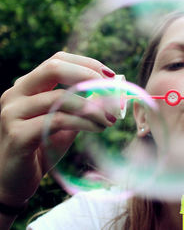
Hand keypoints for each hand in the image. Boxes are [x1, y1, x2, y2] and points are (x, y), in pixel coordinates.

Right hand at [0, 52, 115, 205]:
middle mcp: (16, 94)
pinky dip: (83, 122)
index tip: (112, 76)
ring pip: (60, 97)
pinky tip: (98, 128)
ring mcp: (13, 113)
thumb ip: (80, 107)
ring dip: (93, 107)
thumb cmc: (42, 148)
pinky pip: (58, 121)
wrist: (14, 181)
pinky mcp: (17, 134)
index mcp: (27, 86)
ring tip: (110, 119)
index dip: (87, 64)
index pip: (58, 60)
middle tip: (113, 92)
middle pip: (54, 68)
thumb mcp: (64, 123)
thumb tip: (110, 94)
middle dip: (89, 76)